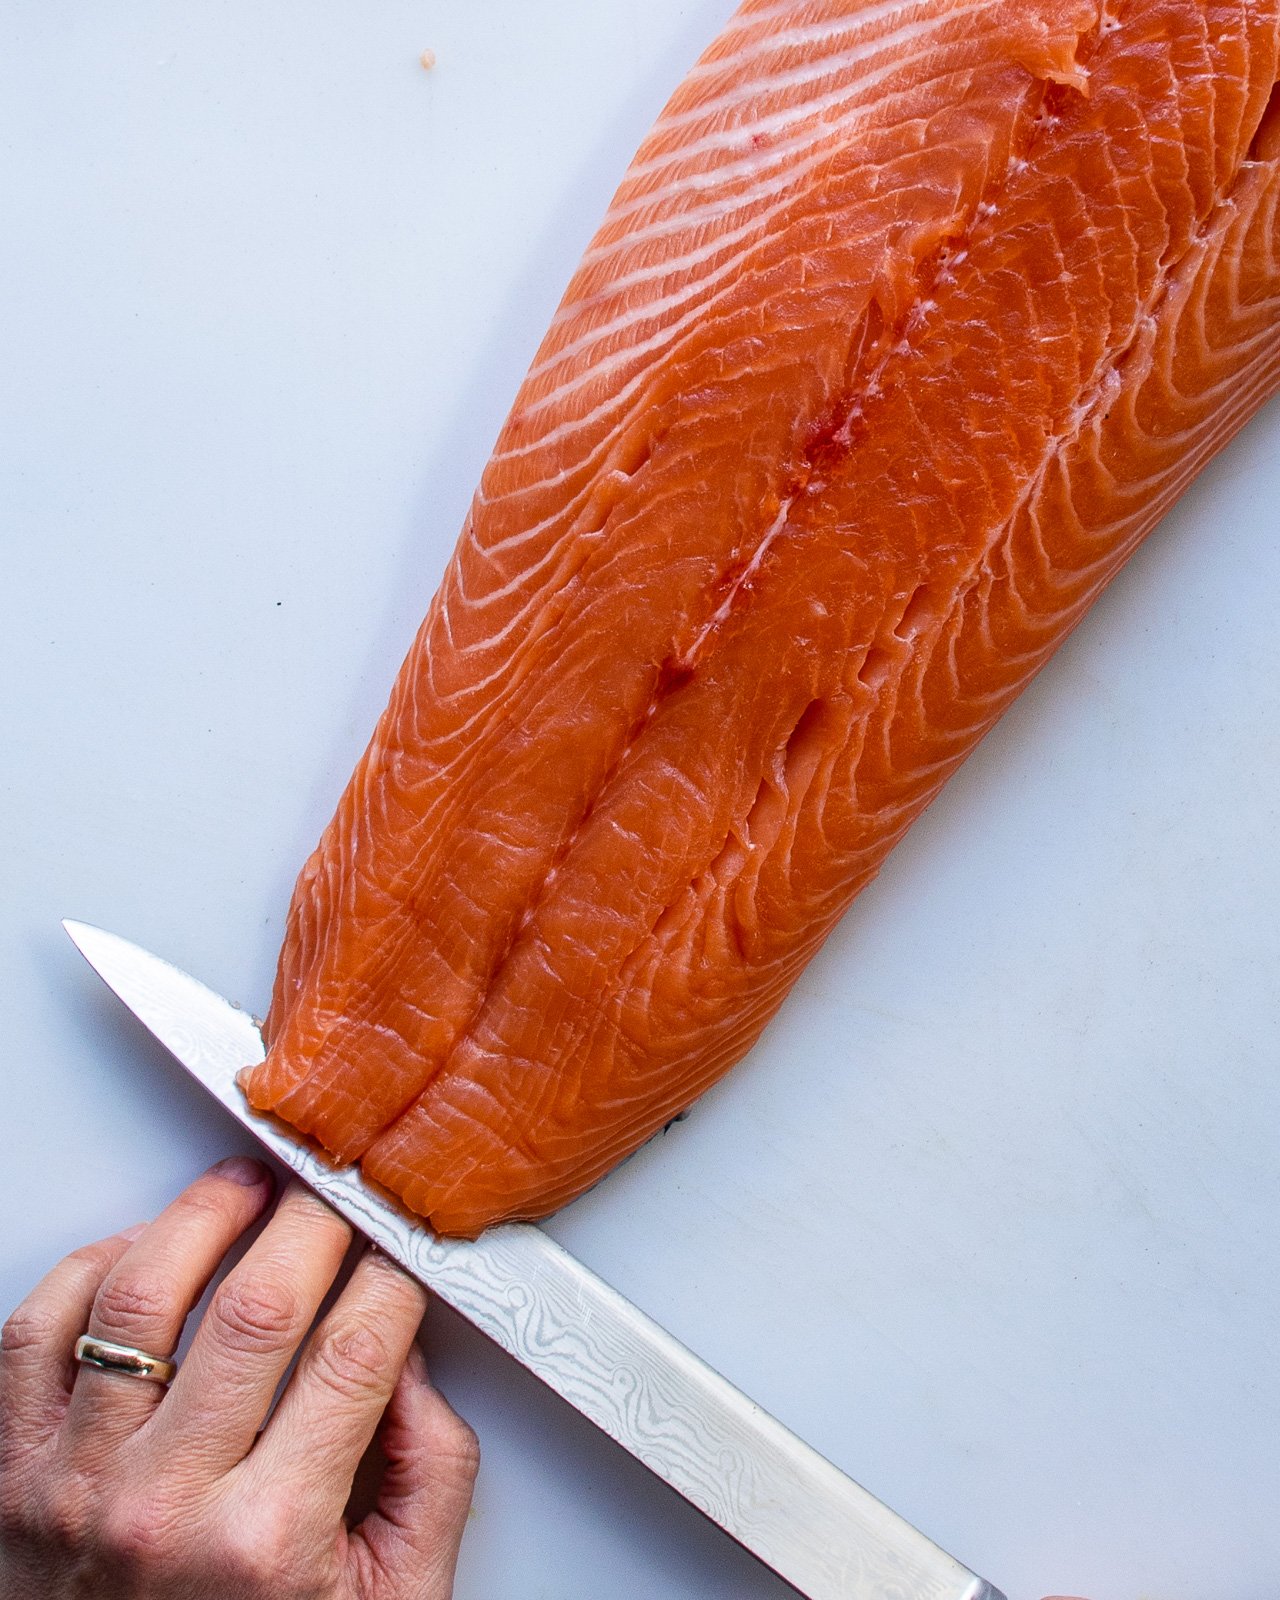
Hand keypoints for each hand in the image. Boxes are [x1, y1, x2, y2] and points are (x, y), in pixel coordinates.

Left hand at [0, 1157, 479, 1598]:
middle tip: (332, 1201)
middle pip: (258, 1306)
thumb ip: (429, 1476)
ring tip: (242, 1186)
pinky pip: (33, 1334)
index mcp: (271, 1541)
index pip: (355, 1351)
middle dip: (313, 1224)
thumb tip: (408, 1366)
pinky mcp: (11, 1474)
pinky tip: (143, 1249)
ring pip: (139, 1296)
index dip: (390, 1281)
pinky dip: (90, 1267)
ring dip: (202, 1214)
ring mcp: (76, 1484)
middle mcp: (167, 1507)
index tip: (395, 1263)